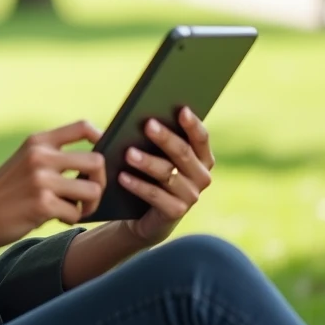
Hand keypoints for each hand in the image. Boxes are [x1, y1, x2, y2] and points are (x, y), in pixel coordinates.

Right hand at [0, 121, 105, 250]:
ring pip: (93, 189)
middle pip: (97, 161)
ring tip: (72, 208)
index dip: (102, 138)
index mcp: (37, 141)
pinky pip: (76, 212)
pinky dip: (70, 218)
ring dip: (88, 204)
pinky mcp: (42, 204)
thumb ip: (52, 156)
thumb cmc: (5, 193)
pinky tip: (54, 217)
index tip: (103, 154)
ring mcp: (42, 179)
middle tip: (87, 195)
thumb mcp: (24, 162)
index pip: (82, 127)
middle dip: (99, 182)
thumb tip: (96, 162)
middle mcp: (41, 156)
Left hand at [119, 107, 214, 245]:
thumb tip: (123, 118)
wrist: (143, 215)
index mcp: (201, 157)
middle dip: (165, 138)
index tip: (181, 109)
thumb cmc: (148, 174)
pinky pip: (156, 196)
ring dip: (148, 162)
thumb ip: (143, 136)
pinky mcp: (176, 212)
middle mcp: (202, 176)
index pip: (201, 138)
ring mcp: (191, 195)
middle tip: (148, 124)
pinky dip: (138, 185)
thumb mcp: (149, 153)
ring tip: (128, 153)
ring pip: (168, 173)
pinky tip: (122, 176)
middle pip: (183, 153)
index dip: (193, 124)